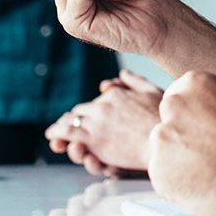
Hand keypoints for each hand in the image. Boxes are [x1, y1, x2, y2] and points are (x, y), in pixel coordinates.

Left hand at [46, 70, 162, 175]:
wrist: (163, 142)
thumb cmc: (163, 121)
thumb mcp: (153, 93)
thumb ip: (136, 82)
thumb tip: (123, 73)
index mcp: (117, 94)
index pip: (98, 99)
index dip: (93, 109)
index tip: (92, 115)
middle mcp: (104, 105)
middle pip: (82, 110)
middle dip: (76, 118)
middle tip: (69, 125)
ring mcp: (97, 122)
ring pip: (71, 120)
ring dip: (61, 126)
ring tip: (54, 132)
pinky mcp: (93, 139)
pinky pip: (67, 133)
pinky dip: (56, 133)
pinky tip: (51, 136)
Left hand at [148, 71, 215, 215]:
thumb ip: (211, 102)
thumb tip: (199, 111)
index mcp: (194, 83)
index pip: (178, 98)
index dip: (193, 120)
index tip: (205, 131)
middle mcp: (174, 105)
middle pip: (167, 124)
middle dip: (181, 139)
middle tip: (208, 154)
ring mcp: (163, 138)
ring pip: (164, 151)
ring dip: (179, 162)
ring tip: (211, 171)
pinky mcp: (158, 170)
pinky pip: (164, 177)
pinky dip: (178, 184)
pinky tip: (204, 184)